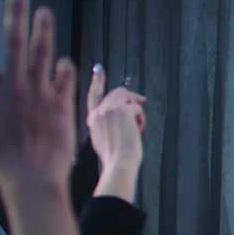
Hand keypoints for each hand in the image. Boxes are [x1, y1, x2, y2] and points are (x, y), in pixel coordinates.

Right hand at [0, 0, 77, 191]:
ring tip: (44, 11)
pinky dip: (64, 68)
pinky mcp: (62, 105)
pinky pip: (65, 78)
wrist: (34, 181)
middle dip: (15, 15)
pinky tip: (63, 59)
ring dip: (43, 30)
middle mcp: (16, 88)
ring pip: (43, 54)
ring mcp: (41, 94)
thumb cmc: (1, 162)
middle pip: (15, 43)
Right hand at [87, 67, 146, 200]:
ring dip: (136, 111)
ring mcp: (109, 110)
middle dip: (131, 98)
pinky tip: (138, 131)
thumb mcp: (103, 139)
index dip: (97, 81)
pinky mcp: (122, 110)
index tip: (99, 70)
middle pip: (117, 93)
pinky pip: (137, 108)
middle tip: (141, 101)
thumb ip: (107, 124)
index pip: (94, 95)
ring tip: (137, 127)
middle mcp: (98, 112)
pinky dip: (141, 119)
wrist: (119, 164)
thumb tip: (123, 114)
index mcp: (92, 119)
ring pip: (128, 97)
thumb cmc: (115, 158)